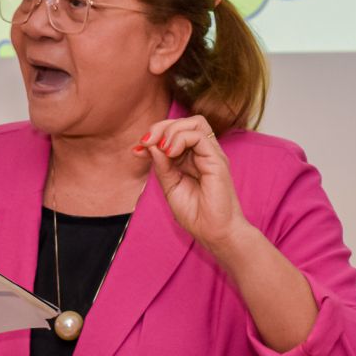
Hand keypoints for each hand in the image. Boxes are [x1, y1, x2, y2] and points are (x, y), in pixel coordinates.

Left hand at [133, 115, 251, 259]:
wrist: (215, 234)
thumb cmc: (196, 215)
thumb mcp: (170, 186)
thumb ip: (162, 165)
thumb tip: (151, 144)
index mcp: (192, 158)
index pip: (175, 131)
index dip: (155, 135)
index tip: (138, 149)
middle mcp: (203, 153)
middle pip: (184, 122)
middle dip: (160, 127)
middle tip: (146, 142)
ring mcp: (212, 155)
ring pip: (194, 122)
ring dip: (171, 130)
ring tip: (162, 149)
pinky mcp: (217, 160)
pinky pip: (199, 135)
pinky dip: (180, 139)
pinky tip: (170, 153)